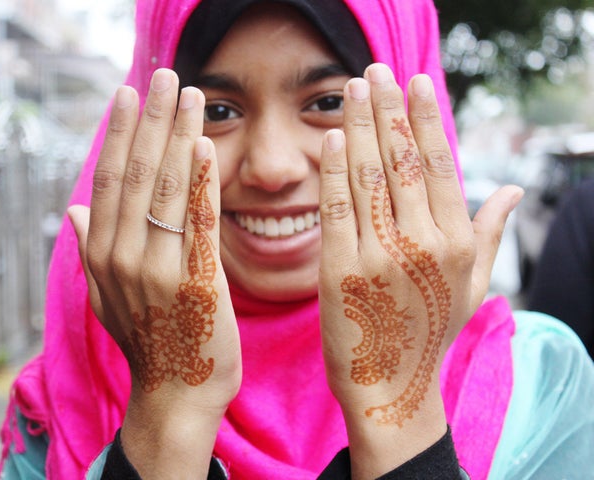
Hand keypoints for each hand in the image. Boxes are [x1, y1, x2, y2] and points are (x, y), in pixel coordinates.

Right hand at [68, 69, 241, 478]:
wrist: (177, 396)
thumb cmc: (149, 342)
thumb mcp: (107, 298)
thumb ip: (91, 250)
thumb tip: (73, 209)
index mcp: (102, 257)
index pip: (110, 181)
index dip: (121, 135)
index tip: (130, 95)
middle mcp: (124, 259)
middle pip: (138, 176)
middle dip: (153, 121)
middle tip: (165, 76)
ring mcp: (160, 272)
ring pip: (168, 191)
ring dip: (180, 137)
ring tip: (191, 97)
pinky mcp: (199, 285)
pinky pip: (200, 224)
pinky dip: (202, 183)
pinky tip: (205, 147)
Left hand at [317, 63, 521, 476]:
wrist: (390, 386)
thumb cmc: (429, 331)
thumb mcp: (472, 284)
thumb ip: (489, 233)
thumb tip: (511, 188)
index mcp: (455, 242)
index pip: (438, 165)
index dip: (425, 119)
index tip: (416, 82)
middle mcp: (421, 243)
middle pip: (402, 161)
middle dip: (388, 109)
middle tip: (376, 70)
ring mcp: (379, 256)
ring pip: (369, 177)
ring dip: (360, 126)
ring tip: (353, 88)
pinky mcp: (340, 270)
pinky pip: (337, 210)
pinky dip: (335, 171)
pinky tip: (334, 138)